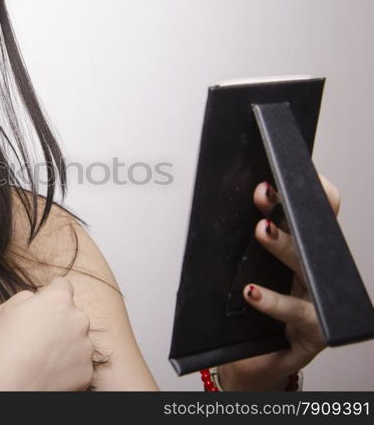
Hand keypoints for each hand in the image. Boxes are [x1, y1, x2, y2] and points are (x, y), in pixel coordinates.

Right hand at [0, 276, 94, 390]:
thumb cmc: (1, 349)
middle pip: (72, 314)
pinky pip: (79, 363)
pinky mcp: (87, 372)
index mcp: (58, 300)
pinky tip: (47, 371)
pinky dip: (67, 367)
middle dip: (59, 321)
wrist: (8, 389)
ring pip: (77, 340)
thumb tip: (34, 299)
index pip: (63, 285)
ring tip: (40, 358)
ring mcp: (85, 347)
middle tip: (37, 336)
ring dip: (65, 344)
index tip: (44, 303)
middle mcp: (78, 320)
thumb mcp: (3, 311)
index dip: (51, 293)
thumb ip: (25, 297)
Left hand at [218, 174, 339, 390]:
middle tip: (263, 192)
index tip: (279, 171)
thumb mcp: (242, 272)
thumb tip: (213, 207)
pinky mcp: (314, 331)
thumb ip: (237, 246)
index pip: (314, 213)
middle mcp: (316, 273)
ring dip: (284, 245)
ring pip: (307, 268)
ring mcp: (319, 302)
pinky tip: (252, 292)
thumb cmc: (249, 314)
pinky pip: (298, 313)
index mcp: (303, 253)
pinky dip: (274, 302)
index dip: (306, 190)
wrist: (254, 361)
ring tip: (262, 229)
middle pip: (311, 233)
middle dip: (287, 209)